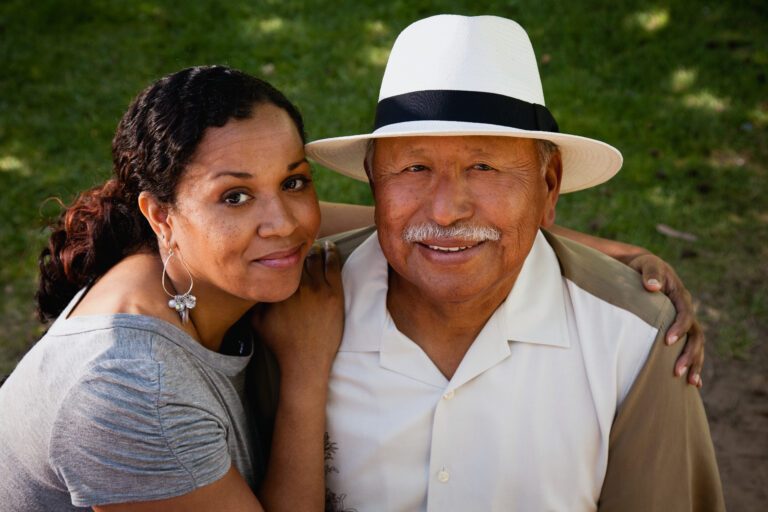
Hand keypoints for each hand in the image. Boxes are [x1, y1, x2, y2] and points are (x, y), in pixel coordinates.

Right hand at [252, 241, 343, 377]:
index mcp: (278, 289)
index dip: (281, 250)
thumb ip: (252, 301)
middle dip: (299, 247)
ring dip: (316, 247)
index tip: (283, 245)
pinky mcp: (334, 294)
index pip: (279, 260)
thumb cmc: (281, 343)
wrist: (305, 361)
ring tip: (317, 243)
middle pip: (298, 255)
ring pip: (316, 257)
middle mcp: (296, 286)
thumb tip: (247, 282)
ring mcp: (317, 289)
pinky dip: (331, 253)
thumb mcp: (257, 322)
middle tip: (301, 241)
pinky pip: (333, 265)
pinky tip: (330, 248)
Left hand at [626, 253, 703, 387]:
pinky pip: (689, 347)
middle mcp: (685, 309)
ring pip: (696, 344)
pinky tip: (693, 383)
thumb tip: (652, 287)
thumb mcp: (646, 264)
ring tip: (691, 382)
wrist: (642, 268)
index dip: (679, 328)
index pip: (685, 313)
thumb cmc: (642, 267)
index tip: (667, 341)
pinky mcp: (677, 328)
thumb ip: (650, 273)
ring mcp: (683, 320)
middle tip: (677, 371)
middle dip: (689, 354)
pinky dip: (693, 363)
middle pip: (696, 334)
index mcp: (680, 295)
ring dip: (694, 363)